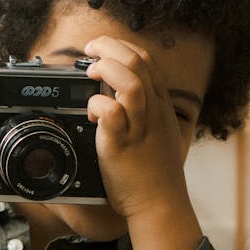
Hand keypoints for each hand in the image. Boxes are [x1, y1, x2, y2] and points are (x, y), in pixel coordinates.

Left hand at [84, 35, 201, 249]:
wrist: (160, 203)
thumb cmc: (153, 171)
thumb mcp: (155, 131)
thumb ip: (139, 109)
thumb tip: (112, 92)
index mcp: (160, 104)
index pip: (146, 59)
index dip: (121, 46)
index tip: (101, 48)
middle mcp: (153, 111)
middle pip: (138, 61)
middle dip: (109, 47)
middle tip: (89, 52)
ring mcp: (140, 127)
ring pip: (131, 81)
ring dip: (106, 69)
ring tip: (90, 73)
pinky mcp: (123, 145)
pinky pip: (113, 113)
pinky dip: (98, 105)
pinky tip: (92, 114)